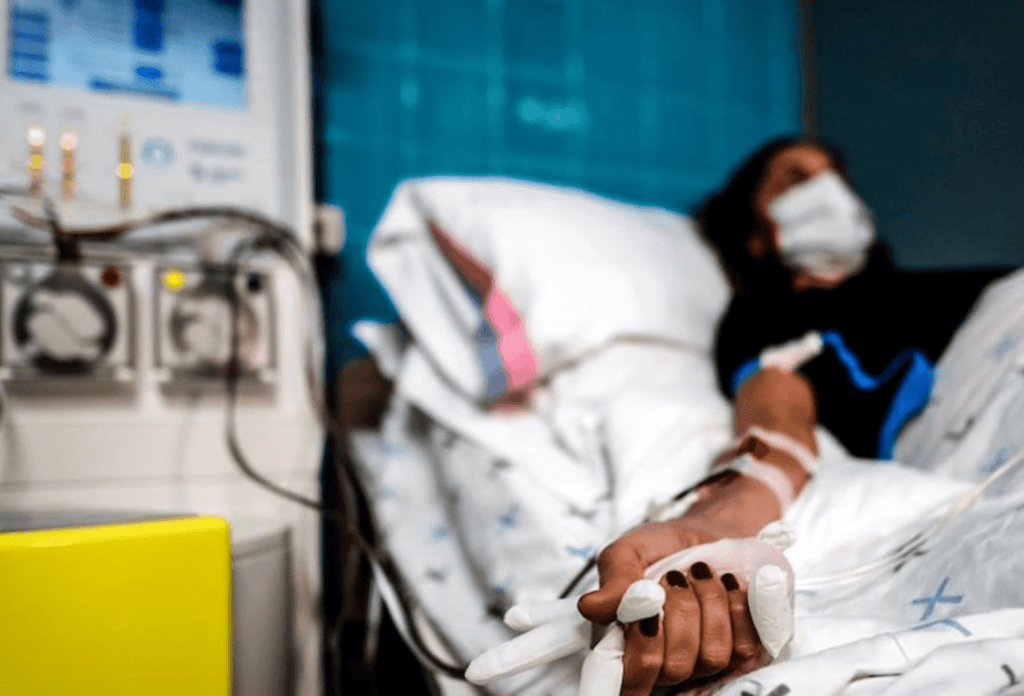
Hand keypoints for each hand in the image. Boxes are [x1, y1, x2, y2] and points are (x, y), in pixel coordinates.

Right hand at [579, 523, 773, 694]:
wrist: (709, 531)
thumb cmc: (663, 547)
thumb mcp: (629, 551)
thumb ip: (614, 578)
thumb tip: (591, 606)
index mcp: (628, 644)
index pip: (631, 682)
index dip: (642, 654)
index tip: (650, 611)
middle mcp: (665, 662)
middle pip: (675, 667)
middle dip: (680, 611)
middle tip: (674, 577)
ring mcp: (705, 661)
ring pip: (713, 656)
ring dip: (710, 602)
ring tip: (701, 574)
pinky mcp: (742, 650)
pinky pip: (746, 645)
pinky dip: (738, 604)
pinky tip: (729, 582)